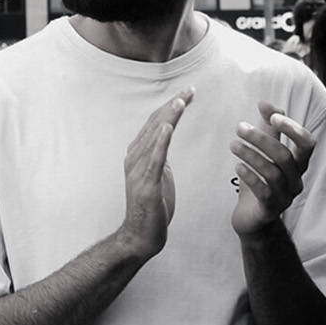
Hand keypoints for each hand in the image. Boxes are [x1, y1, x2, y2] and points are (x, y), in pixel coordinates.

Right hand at [117, 88, 190, 258]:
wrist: (141, 236)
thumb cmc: (152, 207)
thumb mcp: (158, 174)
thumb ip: (158, 155)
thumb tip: (164, 137)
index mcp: (138, 154)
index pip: (156, 123)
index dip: (172, 106)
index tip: (188, 92)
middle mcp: (134, 157)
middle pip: (156, 124)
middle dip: (174, 105)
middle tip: (191, 89)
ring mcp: (138, 170)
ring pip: (155, 136)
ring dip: (169, 116)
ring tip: (181, 100)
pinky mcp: (146, 183)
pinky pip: (154, 158)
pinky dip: (161, 140)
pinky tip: (169, 126)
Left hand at [231, 101, 313, 237]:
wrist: (252, 218)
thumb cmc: (260, 181)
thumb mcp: (264, 153)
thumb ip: (269, 130)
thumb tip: (265, 103)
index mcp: (298, 164)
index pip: (307, 143)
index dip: (293, 128)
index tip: (272, 116)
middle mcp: (296, 180)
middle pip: (285, 156)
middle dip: (262, 139)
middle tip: (239, 127)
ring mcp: (285, 197)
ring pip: (273, 173)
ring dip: (251, 155)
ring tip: (233, 145)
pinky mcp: (270, 209)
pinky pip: (264, 192)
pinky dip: (250, 176)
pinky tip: (237, 166)